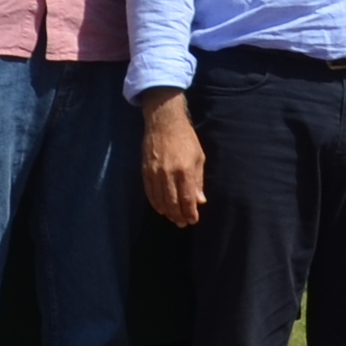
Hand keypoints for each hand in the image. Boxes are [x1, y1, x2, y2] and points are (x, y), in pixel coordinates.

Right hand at [138, 95, 205, 226]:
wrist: (163, 122)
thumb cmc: (186, 138)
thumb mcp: (199, 157)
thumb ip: (198, 180)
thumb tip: (200, 201)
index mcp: (185, 170)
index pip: (187, 198)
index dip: (190, 212)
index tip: (193, 220)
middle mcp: (169, 173)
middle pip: (172, 203)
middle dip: (178, 216)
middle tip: (182, 223)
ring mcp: (155, 173)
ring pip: (160, 200)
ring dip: (167, 212)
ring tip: (173, 218)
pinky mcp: (145, 170)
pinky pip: (149, 192)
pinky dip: (155, 203)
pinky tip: (160, 208)